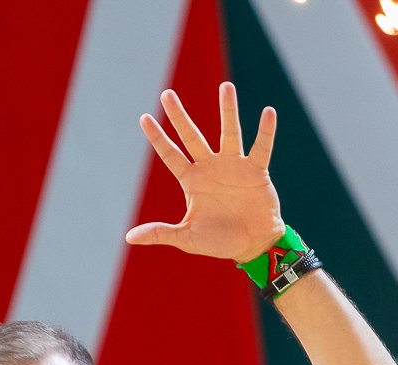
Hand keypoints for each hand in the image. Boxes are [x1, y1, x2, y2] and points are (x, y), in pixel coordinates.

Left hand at [125, 83, 284, 262]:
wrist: (252, 245)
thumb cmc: (219, 241)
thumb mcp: (187, 238)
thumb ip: (160, 233)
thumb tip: (129, 238)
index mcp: (192, 181)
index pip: (170, 155)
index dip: (157, 138)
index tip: (144, 117)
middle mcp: (210, 168)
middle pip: (192, 136)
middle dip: (179, 116)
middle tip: (166, 94)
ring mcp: (234, 167)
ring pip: (229, 133)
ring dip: (228, 110)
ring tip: (226, 86)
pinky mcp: (256, 172)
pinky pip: (261, 148)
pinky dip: (265, 132)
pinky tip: (268, 112)